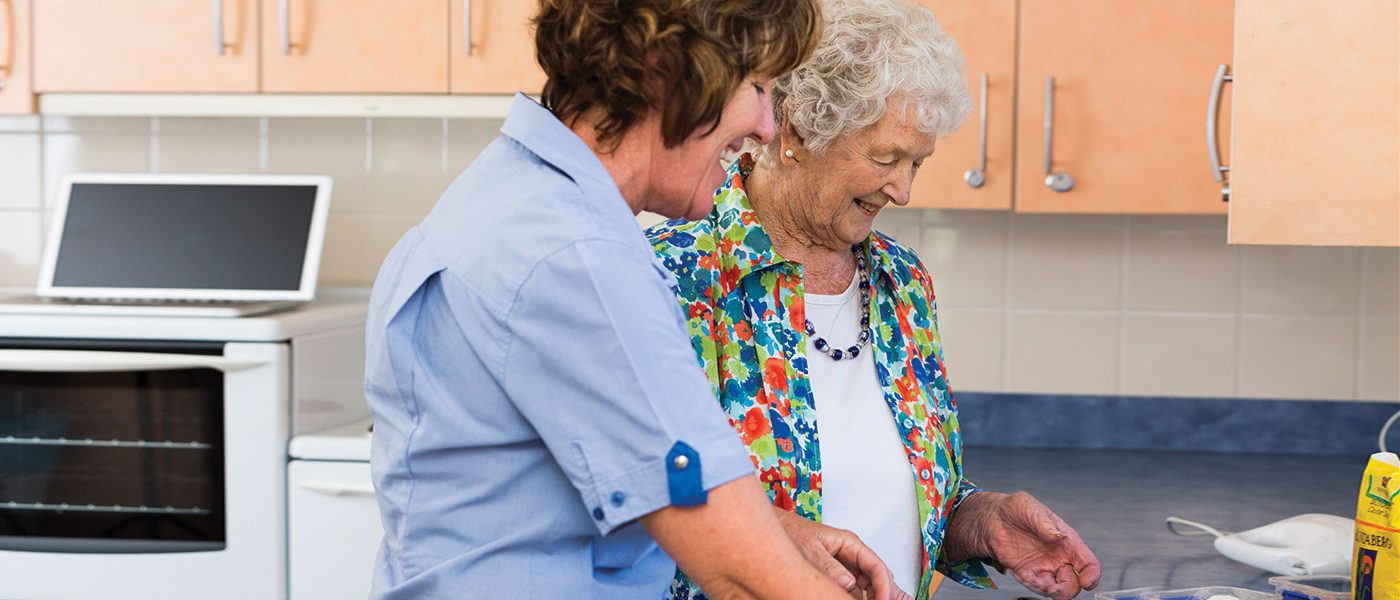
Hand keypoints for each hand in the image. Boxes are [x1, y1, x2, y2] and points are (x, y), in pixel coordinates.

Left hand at [771, 507, 913, 599]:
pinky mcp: (836, 573)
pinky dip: (857, 596)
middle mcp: (850, 553)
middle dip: (881, 592)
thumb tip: (849, 584)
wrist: (775, 527)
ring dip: (870, 595)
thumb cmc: (790, 530)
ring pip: (866, 584)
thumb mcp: (809, 550)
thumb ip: (830, 567)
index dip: (883, 586)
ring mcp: (844, 564)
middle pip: (876, 576)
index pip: (876, 566)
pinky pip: (853, 588)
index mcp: (849, 543)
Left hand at [944, 491, 1100, 599]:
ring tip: (1040, 583)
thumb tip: (1059, 536)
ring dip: (1052, 591)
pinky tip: (1027, 578)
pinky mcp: (1027, 573)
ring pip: (1058, 589)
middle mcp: (1059, 558)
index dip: (1092, 575)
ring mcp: (1044, 567)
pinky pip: (1036, 587)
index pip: (1088, 563)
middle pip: (1075, 583)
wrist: (992, 517)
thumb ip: (1044, 523)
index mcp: (1067, 542)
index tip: (1087, 582)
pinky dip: (1035, 587)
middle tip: (1057, 585)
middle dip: (1071, 588)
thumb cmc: (1015, 509)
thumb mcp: (1029, 508)